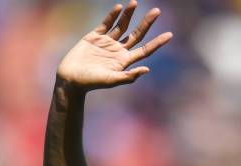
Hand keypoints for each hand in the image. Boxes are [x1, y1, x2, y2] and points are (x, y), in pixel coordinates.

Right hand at [57, 2, 171, 89]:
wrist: (71, 78)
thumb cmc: (91, 83)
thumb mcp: (111, 81)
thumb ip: (128, 76)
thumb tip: (147, 69)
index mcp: (124, 62)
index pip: (145, 50)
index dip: (157, 43)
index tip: (170, 35)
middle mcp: (118, 51)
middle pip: (137, 34)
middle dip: (147, 23)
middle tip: (157, 11)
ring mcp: (107, 43)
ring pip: (122, 25)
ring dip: (129, 14)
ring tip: (135, 2)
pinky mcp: (94, 36)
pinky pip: (106, 23)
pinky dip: (112, 15)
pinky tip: (119, 8)